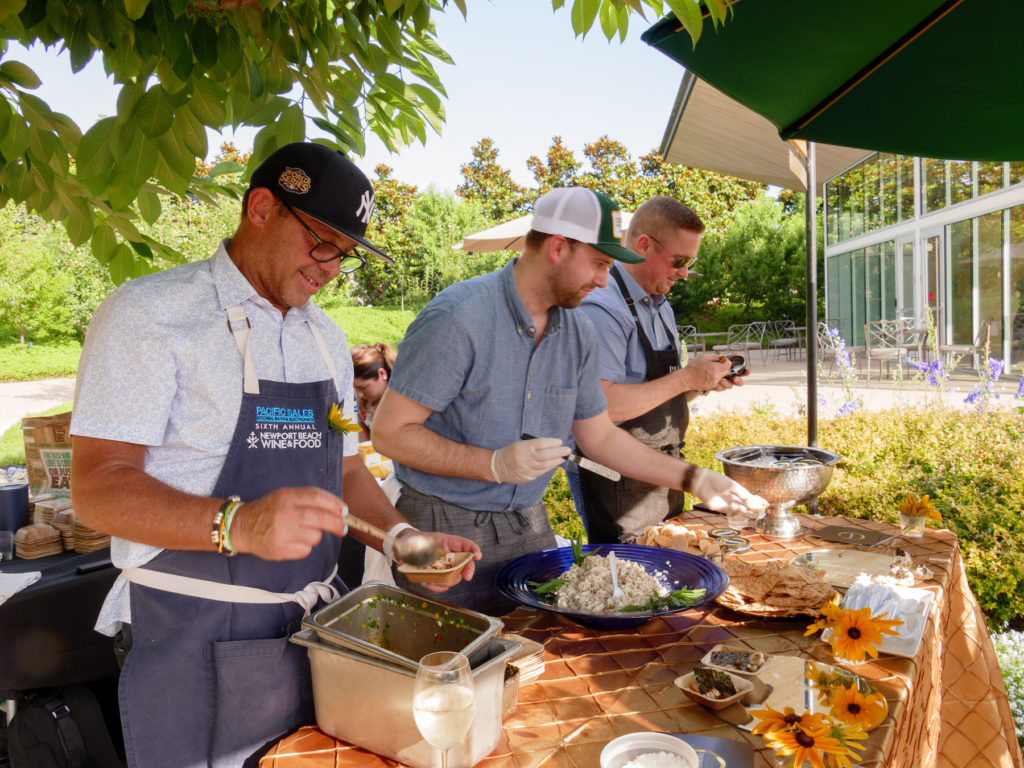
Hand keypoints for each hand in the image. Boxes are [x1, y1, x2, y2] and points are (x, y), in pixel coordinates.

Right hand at [229, 487, 347, 560]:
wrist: (242, 526)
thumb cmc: (269, 510)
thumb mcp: (285, 496)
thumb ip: (309, 499)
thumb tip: (338, 509)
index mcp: (286, 497)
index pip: (317, 497)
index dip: (334, 504)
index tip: (344, 510)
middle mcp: (284, 514)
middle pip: (320, 518)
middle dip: (337, 524)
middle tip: (343, 528)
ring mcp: (281, 533)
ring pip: (315, 536)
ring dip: (315, 535)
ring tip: (302, 532)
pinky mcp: (280, 549)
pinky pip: (305, 550)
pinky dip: (304, 547)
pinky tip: (293, 541)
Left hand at [411, 531, 480, 592]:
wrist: (406, 549)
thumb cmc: (414, 541)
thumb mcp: (416, 538)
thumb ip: (419, 546)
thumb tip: (423, 558)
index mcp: (448, 543)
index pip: (465, 544)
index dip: (473, 549)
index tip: (477, 555)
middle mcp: (451, 556)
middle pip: (465, 565)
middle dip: (467, 571)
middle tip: (467, 576)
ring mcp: (447, 567)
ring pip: (455, 578)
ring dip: (445, 581)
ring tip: (430, 579)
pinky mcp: (441, 576)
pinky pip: (444, 586)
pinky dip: (436, 587)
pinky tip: (427, 583)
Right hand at [490, 438, 569, 483]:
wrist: (498, 467)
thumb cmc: (511, 452)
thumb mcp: (520, 444)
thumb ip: (534, 445)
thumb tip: (552, 446)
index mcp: (522, 447)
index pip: (541, 444)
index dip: (552, 443)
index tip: (559, 441)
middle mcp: (525, 458)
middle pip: (546, 455)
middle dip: (559, 452)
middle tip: (567, 450)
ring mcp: (526, 469)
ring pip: (545, 465)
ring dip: (556, 461)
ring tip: (563, 457)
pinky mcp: (527, 477)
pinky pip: (541, 472)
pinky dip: (549, 467)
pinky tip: (554, 464)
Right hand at [684, 354, 732, 391]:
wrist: (685, 379)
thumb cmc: (693, 367)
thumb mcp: (704, 357)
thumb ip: (715, 357)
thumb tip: (724, 357)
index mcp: (714, 368)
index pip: (728, 365)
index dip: (726, 361)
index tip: (723, 361)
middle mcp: (716, 376)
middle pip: (728, 372)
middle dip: (724, 368)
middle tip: (718, 366)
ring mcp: (714, 383)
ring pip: (726, 380)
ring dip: (724, 376)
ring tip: (718, 373)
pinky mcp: (712, 388)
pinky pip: (721, 386)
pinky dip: (720, 382)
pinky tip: (715, 378)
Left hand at [689, 467, 768, 513]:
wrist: (702, 482)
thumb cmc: (718, 481)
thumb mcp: (734, 487)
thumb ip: (744, 496)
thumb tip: (755, 503)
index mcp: (736, 490)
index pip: (749, 497)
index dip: (757, 501)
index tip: (766, 504)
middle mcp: (732, 497)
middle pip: (745, 505)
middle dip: (754, 508)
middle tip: (762, 511)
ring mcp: (726, 503)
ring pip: (739, 510)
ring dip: (747, 511)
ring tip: (755, 512)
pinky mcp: (720, 508)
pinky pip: (731, 512)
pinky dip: (738, 512)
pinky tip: (743, 510)